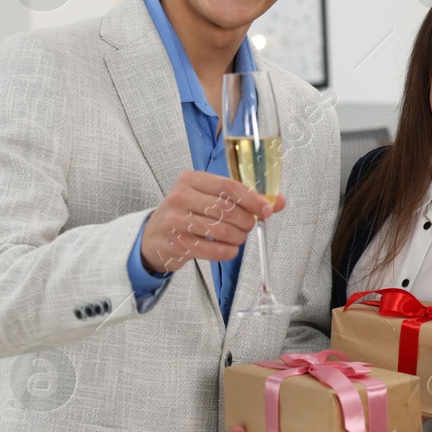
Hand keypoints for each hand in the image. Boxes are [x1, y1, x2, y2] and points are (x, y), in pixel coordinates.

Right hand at [142, 171, 283, 273]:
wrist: (153, 237)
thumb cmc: (187, 214)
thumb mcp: (209, 198)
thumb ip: (243, 198)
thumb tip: (278, 202)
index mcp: (191, 179)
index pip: (229, 187)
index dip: (253, 199)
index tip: (268, 209)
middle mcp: (180, 196)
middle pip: (227, 209)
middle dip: (246, 221)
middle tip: (249, 226)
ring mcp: (174, 220)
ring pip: (221, 230)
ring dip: (238, 237)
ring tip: (238, 238)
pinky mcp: (175, 243)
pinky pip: (212, 250)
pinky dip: (227, 252)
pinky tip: (228, 249)